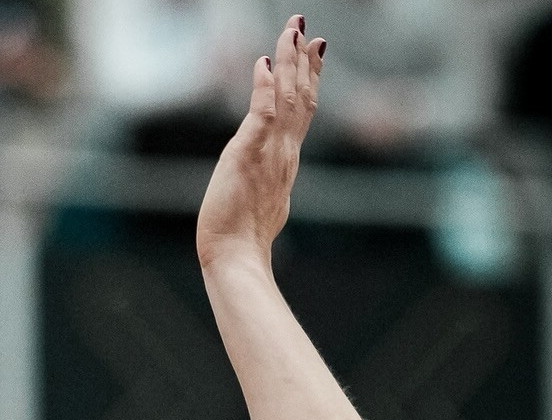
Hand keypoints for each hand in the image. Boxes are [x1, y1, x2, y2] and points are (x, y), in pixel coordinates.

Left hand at [197, 15, 325, 272]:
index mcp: (286, 162)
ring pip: (286, 98)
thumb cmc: (241, 240)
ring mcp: (270, 154)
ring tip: (290, 33)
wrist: (236, 258)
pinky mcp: (248, 156)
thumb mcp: (262, 201)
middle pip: (300, 98)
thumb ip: (267, 178)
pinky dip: (264, 88)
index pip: (302, 112)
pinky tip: (263, 65)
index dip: (310, 80)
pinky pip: (261, 115)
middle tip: (306, 29)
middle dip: (304, 61)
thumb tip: (268, 170)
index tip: (315, 51)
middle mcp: (284, 153)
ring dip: (288, 63)